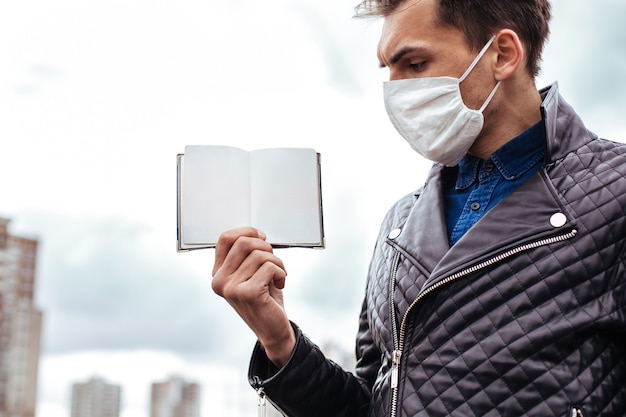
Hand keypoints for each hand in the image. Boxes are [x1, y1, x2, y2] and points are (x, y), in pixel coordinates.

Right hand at [211, 227, 295, 366]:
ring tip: (278, 275)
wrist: (272, 330)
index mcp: (218, 273)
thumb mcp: (251, 274)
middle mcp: (219, 280)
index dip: (246, 231)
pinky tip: (280, 285)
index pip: (225, 238)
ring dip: (277, 262)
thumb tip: (256, 234)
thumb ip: (247, 255)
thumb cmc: (264, 299)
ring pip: (259, 254)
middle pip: (243, 242)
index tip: (262, 237)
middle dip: (266, 247)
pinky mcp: (247, 293)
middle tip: (273, 262)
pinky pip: (269, 267)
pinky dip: (281, 273)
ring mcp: (231, 288)